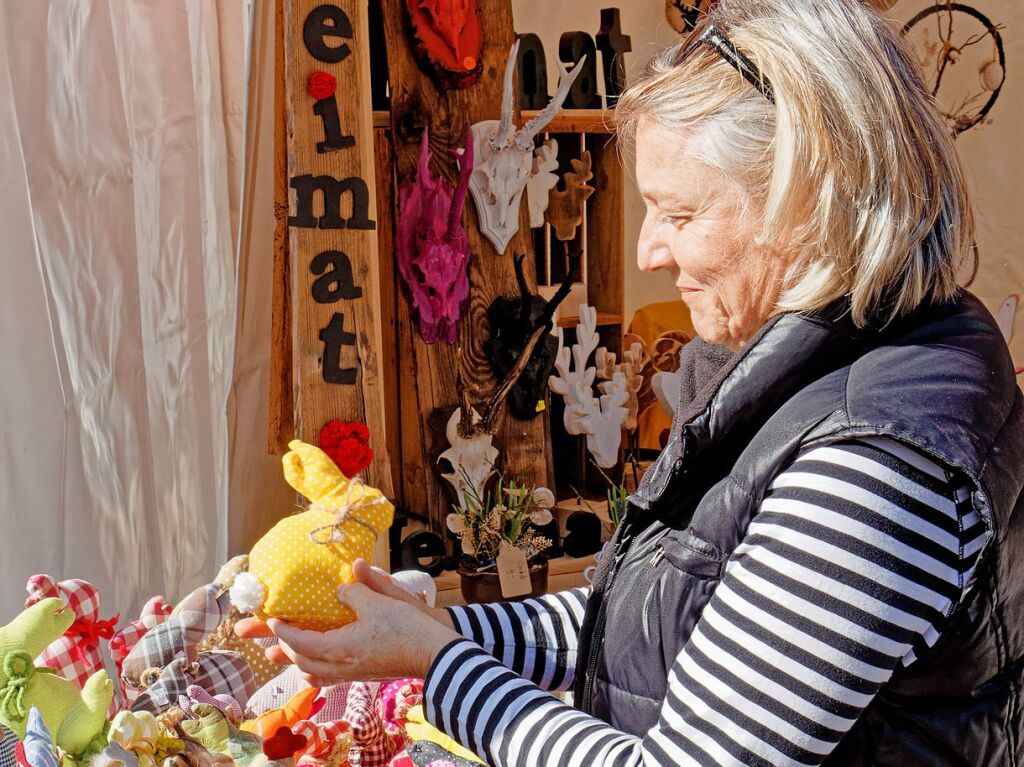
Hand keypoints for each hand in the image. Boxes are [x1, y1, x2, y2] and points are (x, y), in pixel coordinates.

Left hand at [234, 559, 459, 684]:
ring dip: (297, 662)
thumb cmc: (407, 626)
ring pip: (314, 673)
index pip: (300, 641)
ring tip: (285, 654)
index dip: (282, 632)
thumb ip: (357, 589)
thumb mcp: (381, 599)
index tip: (270, 621)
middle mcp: (342, 665)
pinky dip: (316, 672)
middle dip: (283, 649)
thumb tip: (341, 585)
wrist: (435, 653)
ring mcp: (353, 673)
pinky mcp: (365, 674)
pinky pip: (330, 678)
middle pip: (302, 661)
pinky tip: (316, 668)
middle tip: (268, 639)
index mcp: (340, 647)